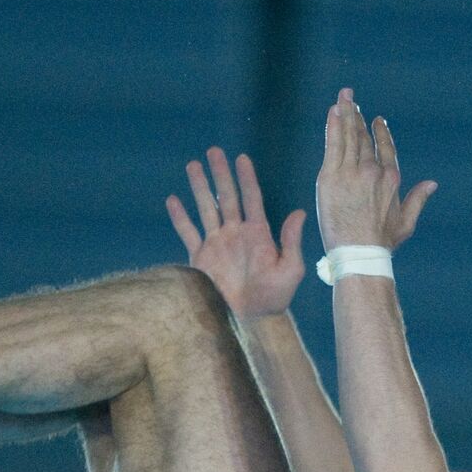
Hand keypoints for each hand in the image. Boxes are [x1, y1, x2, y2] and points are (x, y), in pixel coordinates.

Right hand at [166, 147, 307, 318]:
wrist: (249, 320)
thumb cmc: (273, 297)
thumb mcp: (290, 269)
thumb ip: (292, 241)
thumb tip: (298, 212)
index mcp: (258, 233)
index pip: (251, 198)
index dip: (246, 178)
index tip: (241, 157)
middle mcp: (236, 233)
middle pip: (226, 196)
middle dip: (220, 174)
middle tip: (214, 151)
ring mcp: (217, 243)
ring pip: (206, 208)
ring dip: (199, 187)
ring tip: (192, 165)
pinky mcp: (201, 257)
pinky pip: (188, 232)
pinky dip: (180, 217)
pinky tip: (173, 199)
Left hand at [316, 87, 436, 250]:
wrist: (359, 251)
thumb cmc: (381, 243)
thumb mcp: (406, 222)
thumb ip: (418, 200)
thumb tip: (432, 183)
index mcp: (391, 179)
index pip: (385, 148)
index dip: (379, 133)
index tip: (375, 120)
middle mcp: (373, 170)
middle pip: (363, 138)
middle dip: (357, 117)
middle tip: (351, 100)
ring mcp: (352, 171)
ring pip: (348, 135)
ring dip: (345, 113)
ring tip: (343, 97)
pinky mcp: (331, 176)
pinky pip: (333, 143)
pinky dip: (333, 125)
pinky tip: (333, 111)